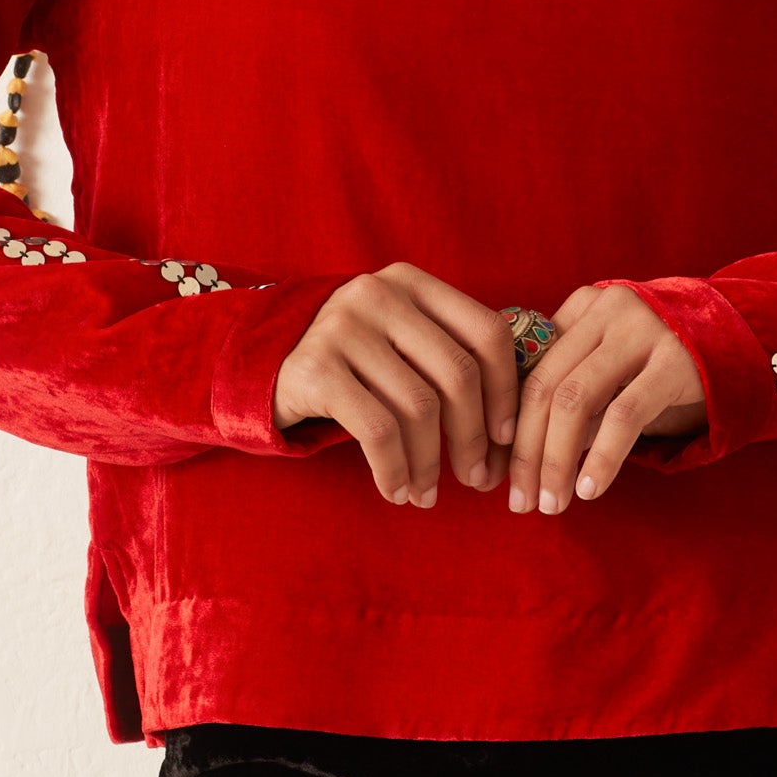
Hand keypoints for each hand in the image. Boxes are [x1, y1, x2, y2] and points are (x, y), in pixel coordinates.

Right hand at [273, 263, 518, 508]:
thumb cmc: (352, 362)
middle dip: (472, 438)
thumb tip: (513, 423)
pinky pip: (378, 432)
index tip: (503, 437)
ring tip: (427, 494)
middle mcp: (379, 294)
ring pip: (419, 408)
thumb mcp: (398, 338)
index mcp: (411, 282)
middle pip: (457, 374)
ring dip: (431, 464)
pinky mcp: (316, 369)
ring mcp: (344, 328)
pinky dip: (395, 471)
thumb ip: (447, 354)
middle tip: (475, 479)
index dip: (505, 390)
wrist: (262, 364)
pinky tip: (397, 490)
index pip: (486, 333)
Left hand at [507, 284, 707, 514]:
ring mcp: (641, 331)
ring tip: (551, 503)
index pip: (529, 367)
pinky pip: (624, 415)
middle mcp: (607, 309)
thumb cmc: (664, 362)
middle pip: (545, 385)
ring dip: (556, 459)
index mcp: (583, 306)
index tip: (499, 471)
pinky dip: (602, 456)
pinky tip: (590, 488)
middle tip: (519, 500)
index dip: (508, 423)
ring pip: (576, 400)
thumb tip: (522, 457)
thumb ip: (574, 392)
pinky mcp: (674, 360)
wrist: (746, 336)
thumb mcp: (615, 364)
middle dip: (526, 451)